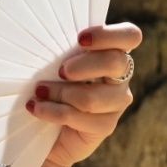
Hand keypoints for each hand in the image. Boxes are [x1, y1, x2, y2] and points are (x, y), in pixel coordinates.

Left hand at [26, 22, 141, 166]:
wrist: (47, 130)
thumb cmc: (51, 84)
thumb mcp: (54, 64)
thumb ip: (61, 51)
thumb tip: (40, 37)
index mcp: (112, 52)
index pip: (129, 36)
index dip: (108, 35)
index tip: (80, 40)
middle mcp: (120, 76)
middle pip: (116, 62)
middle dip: (83, 65)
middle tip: (61, 71)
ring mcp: (117, 102)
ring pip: (91, 96)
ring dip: (59, 92)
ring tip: (39, 91)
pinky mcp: (106, 125)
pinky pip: (78, 116)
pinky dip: (52, 111)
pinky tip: (36, 108)